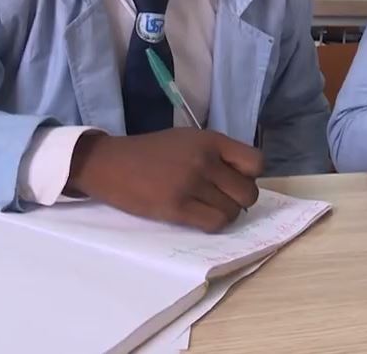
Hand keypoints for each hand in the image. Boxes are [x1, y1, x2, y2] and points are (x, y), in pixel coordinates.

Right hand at [67, 129, 263, 232]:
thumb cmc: (150, 153)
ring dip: (223, 214)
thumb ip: (216, 154)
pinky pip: (214, 223)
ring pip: (232, 212)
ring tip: (205, 208)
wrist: (110, 164)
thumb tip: (242, 180)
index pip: (256, 162)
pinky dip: (212, 224)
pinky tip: (198, 217)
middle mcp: (205, 160)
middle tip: (220, 200)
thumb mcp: (187, 140)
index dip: (250, 176)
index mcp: (210, 140)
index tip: (234, 180)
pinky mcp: (177, 207)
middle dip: (238, 201)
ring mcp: (191, 184)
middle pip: (248, 193)